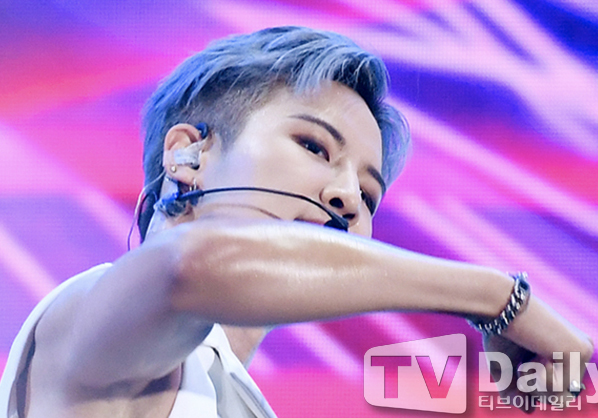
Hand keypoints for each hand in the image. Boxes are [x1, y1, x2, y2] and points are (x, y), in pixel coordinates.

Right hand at [482, 296, 593, 412]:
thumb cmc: (499, 331)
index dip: (532, 388)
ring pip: (561, 396)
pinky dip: (538, 377)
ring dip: (534, 384)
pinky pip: (560, 388)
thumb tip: (528, 410)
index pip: (557, 391)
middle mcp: (580, 351)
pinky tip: (536, 353)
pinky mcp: (581, 351)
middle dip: (534, 389)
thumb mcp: (504, 366)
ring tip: (528, 358)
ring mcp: (583, 351)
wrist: (499, 308)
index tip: (522, 367)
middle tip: (524, 366)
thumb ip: (515, 390)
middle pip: (561, 397)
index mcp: (567, 351)